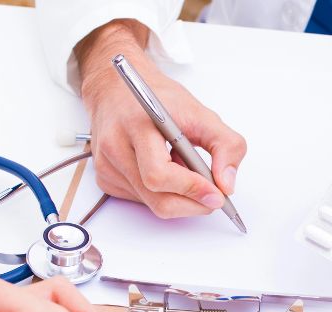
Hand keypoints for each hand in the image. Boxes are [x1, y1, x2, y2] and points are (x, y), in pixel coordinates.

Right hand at [75, 20, 246, 218]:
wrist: (118, 89)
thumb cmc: (158, 99)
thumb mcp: (201, 113)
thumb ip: (226, 145)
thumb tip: (226, 185)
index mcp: (137, 124)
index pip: (160, 174)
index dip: (191, 189)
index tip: (217, 195)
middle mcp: (115, 146)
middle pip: (156, 198)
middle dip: (191, 203)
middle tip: (212, 196)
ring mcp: (106, 165)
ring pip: (151, 203)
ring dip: (177, 196)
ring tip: (184, 170)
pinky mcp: (105, 178)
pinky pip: (141, 201)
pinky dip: (161, 193)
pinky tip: (165, 171)